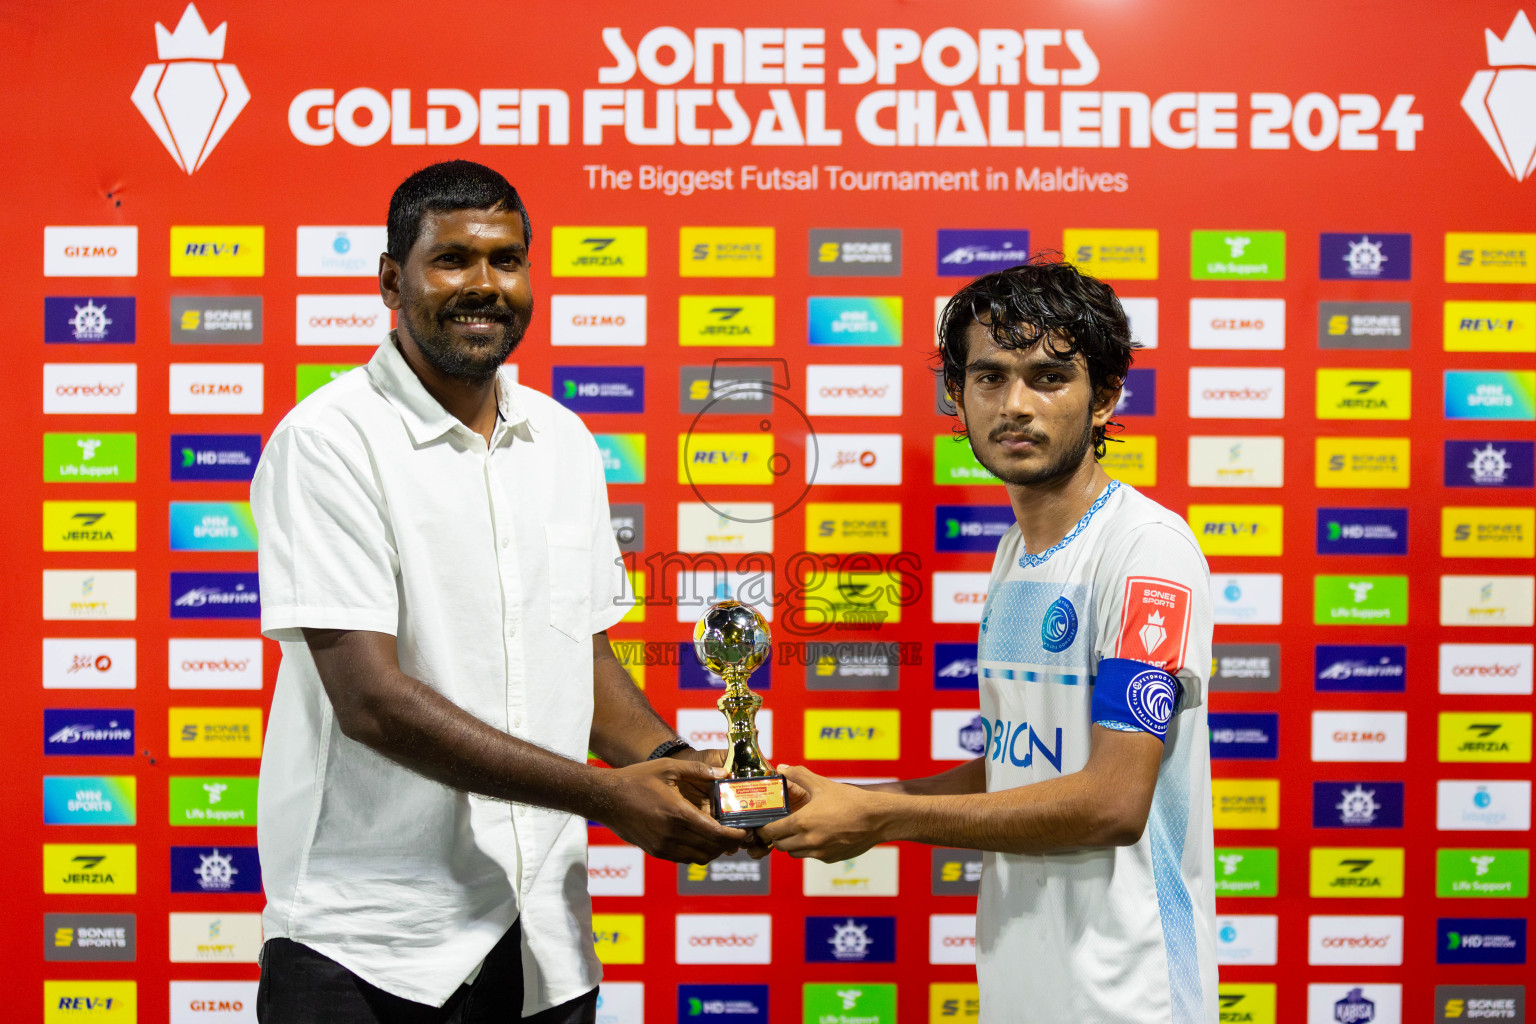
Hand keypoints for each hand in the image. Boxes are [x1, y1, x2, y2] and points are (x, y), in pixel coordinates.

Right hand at [598, 758, 750, 863]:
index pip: (716, 834)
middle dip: (728, 844)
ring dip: (714, 850)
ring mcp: (663, 846)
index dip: (735, 836)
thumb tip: (724, 773)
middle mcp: (672, 835)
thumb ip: (698, 771)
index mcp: (678, 814)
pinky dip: (697, 853)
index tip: (745, 832)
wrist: (606, 798)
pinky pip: (684, 859)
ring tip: (720, 837)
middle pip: (712, 849)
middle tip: (737, 834)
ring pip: (699, 858)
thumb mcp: (668, 768)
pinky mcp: (655, 851)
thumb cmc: (636, 779)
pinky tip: (700, 839)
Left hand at [754, 765, 889, 861]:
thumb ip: (799, 775)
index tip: (765, 824)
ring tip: (800, 830)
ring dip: (792, 844)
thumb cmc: (849, 800)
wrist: (876, 818)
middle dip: (778, 837)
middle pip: (780, 845)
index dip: (766, 829)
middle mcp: (808, 840)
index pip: (772, 832)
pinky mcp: (830, 858)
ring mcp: (819, 852)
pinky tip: (818, 835)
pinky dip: (809, 848)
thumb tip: (782, 768)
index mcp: (803, 822)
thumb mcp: (822, 784)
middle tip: (781, 826)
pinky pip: (811, 856)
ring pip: (794, 853)